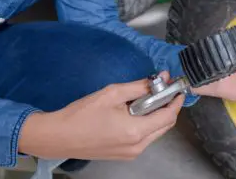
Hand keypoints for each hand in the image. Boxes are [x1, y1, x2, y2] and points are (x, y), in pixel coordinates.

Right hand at [18, 72, 183, 160]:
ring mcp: (131, 153)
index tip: (177, 87)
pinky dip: (145, 124)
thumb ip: (140, 86)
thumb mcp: (113, 93)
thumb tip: (160, 78)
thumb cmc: (82, 114)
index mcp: (136, 131)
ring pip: (155, 132)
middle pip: (165, 126)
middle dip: (167, 106)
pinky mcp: (123, 155)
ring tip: (144, 98)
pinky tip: (133, 112)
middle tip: (161, 90)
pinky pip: (143, 138)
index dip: (176, 100)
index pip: (169, 116)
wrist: (58, 137)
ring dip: (155, 115)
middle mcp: (137, 146)